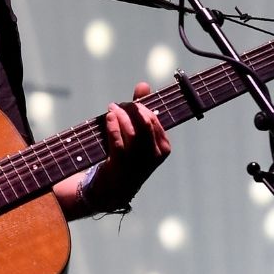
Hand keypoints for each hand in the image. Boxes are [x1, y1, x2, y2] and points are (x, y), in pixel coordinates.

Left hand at [90, 82, 171, 211]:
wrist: (115, 189)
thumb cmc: (128, 156)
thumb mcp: (138, 133)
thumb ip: (142, 109)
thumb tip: (143, 85)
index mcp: (164, 147)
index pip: (154, 119)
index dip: (141, 106)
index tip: (130, 103)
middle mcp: (154, 156)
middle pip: (144, 123)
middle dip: (131, 109)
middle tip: (119, 105)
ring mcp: (139, 162)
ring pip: (133, 132)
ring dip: (121, 115)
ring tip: (112, 109)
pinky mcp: (122, 166)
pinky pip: (119, 142)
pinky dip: (113, 126)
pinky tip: (109, 117)